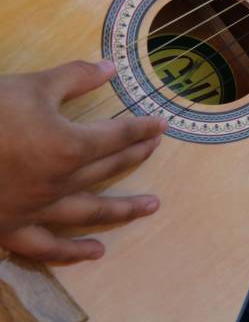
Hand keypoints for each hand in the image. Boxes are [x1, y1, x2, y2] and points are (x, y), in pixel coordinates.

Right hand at [0, 61, 165, 261]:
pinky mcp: (9, 230)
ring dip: (123, 210)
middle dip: (135, 156)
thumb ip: (74, 77)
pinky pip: (48, 248)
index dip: (141, 128)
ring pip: (90, 211)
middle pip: (108, 168)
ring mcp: (36, 210)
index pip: (117, 135)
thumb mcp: (29, 86)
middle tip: (155, 149)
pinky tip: (95, 253)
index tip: (160, 125)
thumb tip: (110, 68)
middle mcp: (60, 183)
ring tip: (150, 207)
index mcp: (70, 146)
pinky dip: (73, 252)